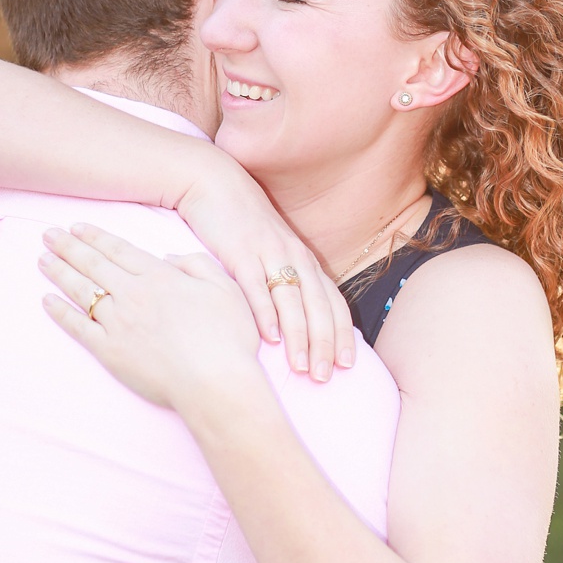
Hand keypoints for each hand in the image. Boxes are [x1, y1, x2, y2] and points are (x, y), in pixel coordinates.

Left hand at [40, 223, 263, 410]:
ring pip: (82, 291)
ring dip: (60, 273)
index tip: (76, 228)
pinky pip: (78, 328)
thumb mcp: (226, 288)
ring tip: (42, 260)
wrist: (215, 382)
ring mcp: (118, 323)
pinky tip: (47, 301)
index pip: (119, 250)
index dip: (95, 237)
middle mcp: (133, 294)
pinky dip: (60, 313)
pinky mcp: (110, 352)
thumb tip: (168, 257)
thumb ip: (197, 264)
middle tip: (48, 235)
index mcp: (160, 277)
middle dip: (68, 247)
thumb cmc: (227, 338)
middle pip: (94, 264)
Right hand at [177, 154, 354, 380]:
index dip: (342, 334)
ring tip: (302, 368)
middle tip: (326, 377)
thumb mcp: (272, 252)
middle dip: (325, 344)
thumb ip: (285, 281)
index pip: (333, 302)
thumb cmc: (243, 225)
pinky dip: (265, 312)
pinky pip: (256, 286)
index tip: (348, 365)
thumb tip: (294, 321)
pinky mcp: (241, 251)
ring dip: (299, 337)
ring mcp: (269, 253)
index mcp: (305, 260)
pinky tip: (269, 338)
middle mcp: (294, 257)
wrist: (214, 184)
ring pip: (292, 301)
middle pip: (318, 307)